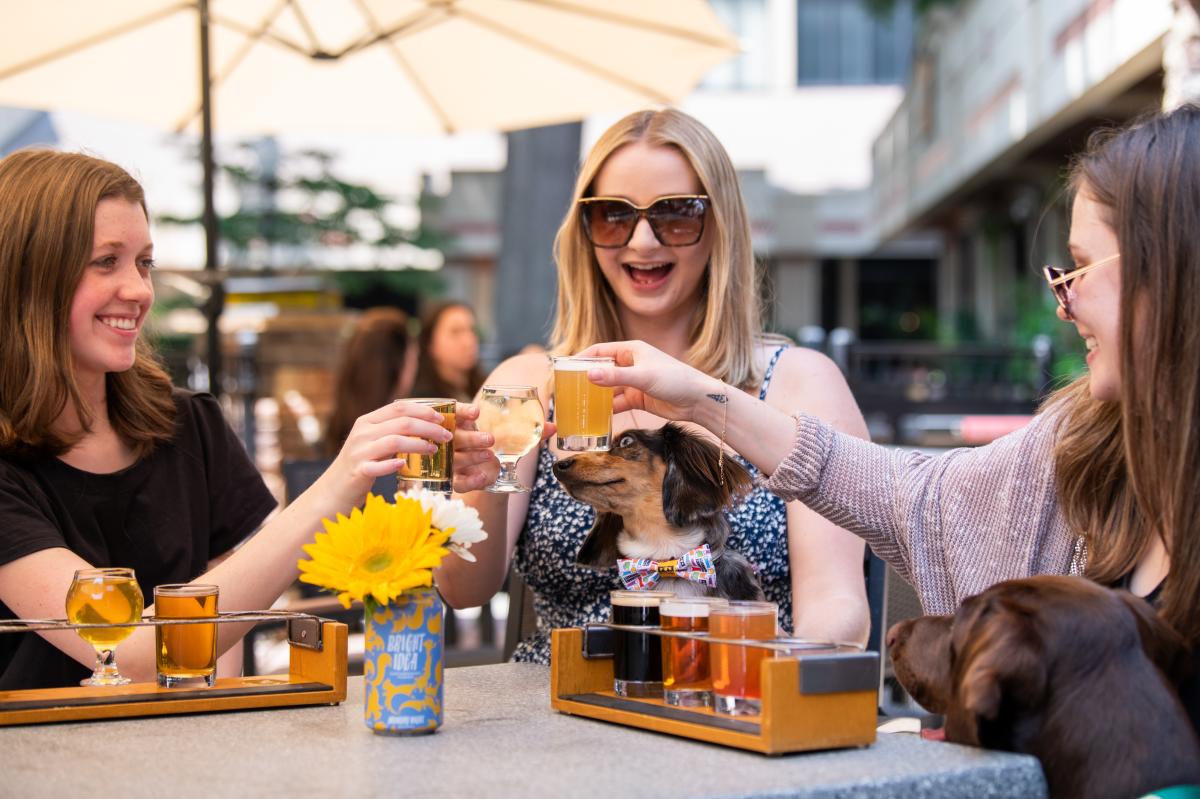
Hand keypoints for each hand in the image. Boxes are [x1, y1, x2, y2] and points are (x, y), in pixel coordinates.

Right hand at [325, 400, 450, 503]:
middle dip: (429, 428)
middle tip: (447, 436)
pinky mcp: (357, 471)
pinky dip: (392, 464)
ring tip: (435, 450)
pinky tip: (404, 464)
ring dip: (419, 445)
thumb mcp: (373, 441)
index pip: (398, 407)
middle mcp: (362, 433)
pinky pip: (377, 466)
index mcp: (367, 421)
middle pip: (402, 423)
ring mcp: (358, 452)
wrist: (334, 489)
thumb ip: (392, 430)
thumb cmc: (362, 464)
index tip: (442, 418)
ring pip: (394, 441)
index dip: (423, 410)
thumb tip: (426, 424)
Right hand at [450, 403, 556, 491]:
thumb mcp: (511, 438)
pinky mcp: (457, 480)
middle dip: (472, 438)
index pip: (457, 413)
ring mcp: (454, 462)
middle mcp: (455, 442)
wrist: (488, 473)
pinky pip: (459, 483)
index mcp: (465, 424)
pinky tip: (484, 477)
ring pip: (456, 459)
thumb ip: (530, 432)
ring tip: (490, 456)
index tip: (477, 412)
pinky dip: (470, 480)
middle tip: (491, 439)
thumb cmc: (498, 448)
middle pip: (456, 437)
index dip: (464, 412)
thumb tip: (553, 427)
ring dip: (472, 457)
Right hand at [575, 340, 719, 422]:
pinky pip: (616, 402)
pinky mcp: (638, 398)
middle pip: (602, 370)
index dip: (582, 358)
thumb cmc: (674, 380)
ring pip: (608, 388)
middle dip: (586, 379)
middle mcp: (631, 364)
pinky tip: (595, 417)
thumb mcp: (643, 377)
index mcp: (631, 350)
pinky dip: (607, 409)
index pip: (600, 351)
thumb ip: (615, 377)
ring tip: (577, 406)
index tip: (565, 368)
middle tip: (567, 390)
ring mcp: (634, 382)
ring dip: (595, 396)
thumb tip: (588, 375)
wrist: (697, 401)